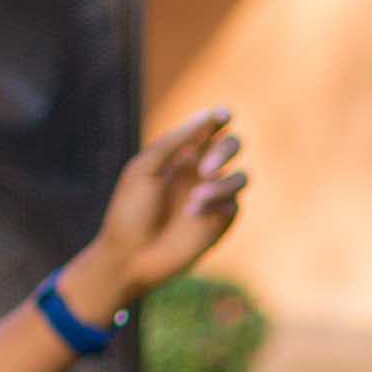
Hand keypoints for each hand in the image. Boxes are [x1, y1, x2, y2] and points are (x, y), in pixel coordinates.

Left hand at [78, 109, 251, 305]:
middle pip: (233, 146)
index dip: (220, 117)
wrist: (131, 255)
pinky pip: (235, 203)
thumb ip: (175, 141)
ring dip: (221, 185)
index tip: (223, 115)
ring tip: (194, 200)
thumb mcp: (145, 169)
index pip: (209, 128)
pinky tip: (193, 215)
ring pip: (241, 177)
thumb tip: (208, 116)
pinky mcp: (221, 222)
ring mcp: (213, 197)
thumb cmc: (130, 210)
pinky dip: (216, 205)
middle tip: (203, 169)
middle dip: (226, 151)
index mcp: (181, 154)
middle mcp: (201, 173)